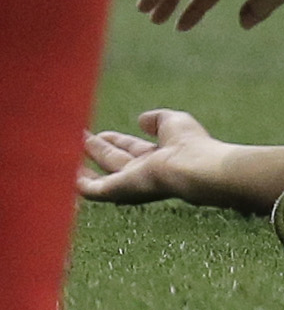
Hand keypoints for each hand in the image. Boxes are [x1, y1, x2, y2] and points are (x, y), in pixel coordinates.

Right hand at [79, 110, 222, 204]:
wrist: (193, 167)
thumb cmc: (189, 143)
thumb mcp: (174, 121)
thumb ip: (157, 119)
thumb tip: (141, 119)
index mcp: (159, 157)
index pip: (132, 148)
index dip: (116, 140)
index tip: (100, 133)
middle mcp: (143, 173)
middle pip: (114, 161)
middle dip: (96, 149)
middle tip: (77, 138)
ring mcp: (130, 183)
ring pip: (100, 176)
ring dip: (83, 165)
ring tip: (64, 154)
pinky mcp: (118, 191)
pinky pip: (93, 190)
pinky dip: (78, 184)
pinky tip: (66, 177)